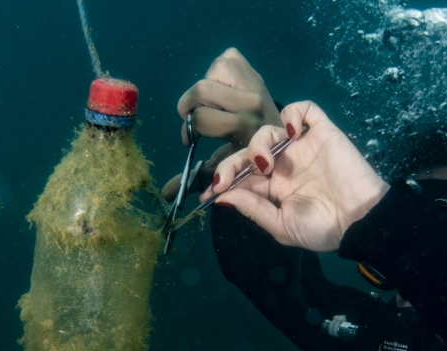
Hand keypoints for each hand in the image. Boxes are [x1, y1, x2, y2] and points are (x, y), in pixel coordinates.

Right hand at [162, 48, 282, 201]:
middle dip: (190, 104)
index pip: (201, 118)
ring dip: (206, 88)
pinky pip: (225, 59)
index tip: (190, 139)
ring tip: (213, 104)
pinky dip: (218, 74)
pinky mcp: (253, 70)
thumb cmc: (248, 156)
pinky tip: (224, 90)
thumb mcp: (224, 168)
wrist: (280, 138)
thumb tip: (166, 194)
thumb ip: (196, 180)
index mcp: (244, 127)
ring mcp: (255, 83)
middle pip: (201, 88)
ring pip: (212, 72)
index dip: (189, 129)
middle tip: (195, 117)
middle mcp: (252, 102)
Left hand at [202, 101, 388, 251]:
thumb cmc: (325, 229)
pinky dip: (292, 114)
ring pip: (267, 130)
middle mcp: (284, 165)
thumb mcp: (282, 226)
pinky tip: (291, 133)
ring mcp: (302, 147)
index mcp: (273, 189)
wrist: (361, 221)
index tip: (208, 192)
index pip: (240, 176)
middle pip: (247, 152)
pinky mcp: (321, 132)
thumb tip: (223, 197)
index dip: (222, 180)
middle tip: (224, 178)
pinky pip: (303, 109)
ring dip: (258, 144)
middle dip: (230, 164)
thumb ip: (253, 209)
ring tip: (266, 164)